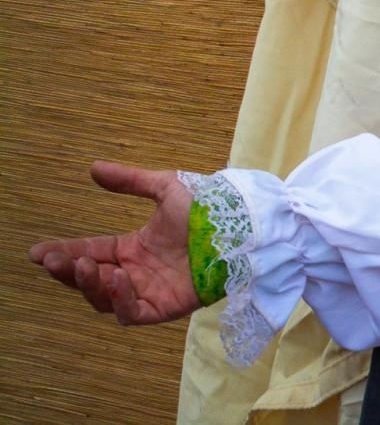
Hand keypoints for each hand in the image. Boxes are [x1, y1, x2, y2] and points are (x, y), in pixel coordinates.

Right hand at [28, 162, 200, 324]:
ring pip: (105, 299)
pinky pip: (133, 312)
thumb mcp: (165, 188)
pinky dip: (119, 298)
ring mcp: (151, 291)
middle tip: (53, 260)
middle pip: (92, 280)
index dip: (64, 253)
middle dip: (69, 271)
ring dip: (90, 284)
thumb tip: (93, 168)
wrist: (240, 226)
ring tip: (84, 266)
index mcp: (134, 248)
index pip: (91, 252)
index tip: (37, 252)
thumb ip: (130, 181)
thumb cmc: (208, 208)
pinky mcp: (166, 308)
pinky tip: (114, 277)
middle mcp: (138, 273)